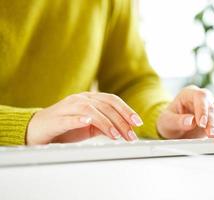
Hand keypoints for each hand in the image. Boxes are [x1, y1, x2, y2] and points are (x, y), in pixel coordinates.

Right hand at [27, 92, 142, 144]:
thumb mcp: (89, 127)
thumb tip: (125, 129)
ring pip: (91, 110)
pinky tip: (88, 122)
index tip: (137, 122)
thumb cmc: (65, 128)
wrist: (36, 129)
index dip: (126, 110)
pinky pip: (69, 117)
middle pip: (105, 105)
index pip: (112, 100)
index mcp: (89, 99)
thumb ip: (105, 125)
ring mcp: (68, 107)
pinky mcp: (56, 118)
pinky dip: (79, 119)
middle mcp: (80, 99)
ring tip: (117, 135)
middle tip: (131, 134)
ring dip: (106, 122)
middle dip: (121, 120)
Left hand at [156, 85, 213, 138]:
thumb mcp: (167, 121)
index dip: (202, 109)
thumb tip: (190, 121)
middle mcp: (203, 99)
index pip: (200, 96)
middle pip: (213, 105)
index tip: (201, 123)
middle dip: (213, 121)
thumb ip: (177, 121)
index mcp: (189, 94)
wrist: (173, 129)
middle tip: (211, 135)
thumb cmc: (168, 121)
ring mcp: (211, 108)